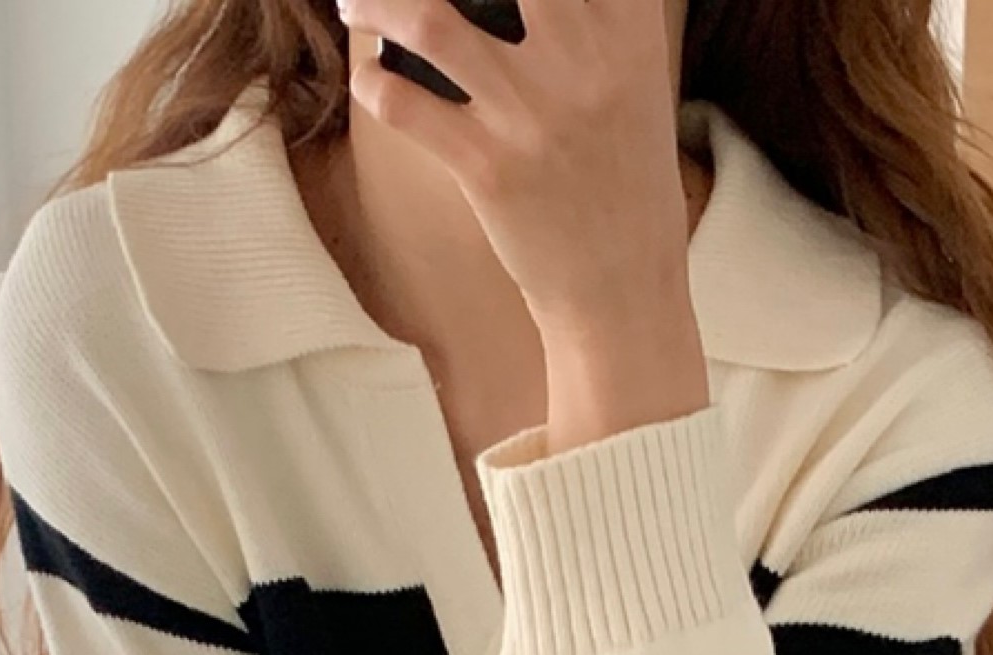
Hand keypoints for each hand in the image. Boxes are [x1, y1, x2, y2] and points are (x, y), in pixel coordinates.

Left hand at [337, 0, 692, 336]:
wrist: (624, 288)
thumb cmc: (623, 177)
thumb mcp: (636, 79)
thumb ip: (596, 17)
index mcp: (626, 28)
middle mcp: (582, 60)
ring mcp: (530, 114)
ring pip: (427, 19)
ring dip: (376, 0)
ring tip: (356, 2)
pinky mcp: (488, 168)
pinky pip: (403, 104)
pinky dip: (373, 81)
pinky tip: (372, 78)